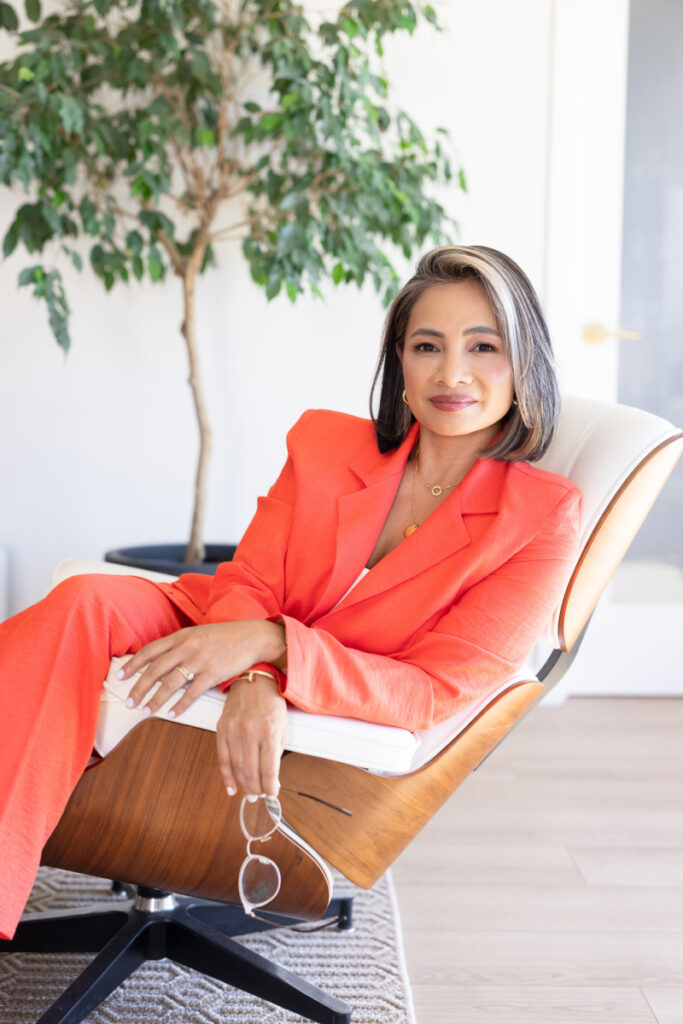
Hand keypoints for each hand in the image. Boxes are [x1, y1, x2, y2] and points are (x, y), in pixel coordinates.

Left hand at [119, 619, 285, 718]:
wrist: (253, 637)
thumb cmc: (225, 636)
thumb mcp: (198, 633)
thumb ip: (180, 644)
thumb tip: (160, 660)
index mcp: (182, 636)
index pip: (150, 651)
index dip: (133, 664)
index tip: (119, 676)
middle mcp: (187, 647)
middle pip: (155, 670)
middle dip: (138, 687)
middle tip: (128, 702)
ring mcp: (200, 660)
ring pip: (170, 683)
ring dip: (155, 699)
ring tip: (145, 710)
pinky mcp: (213, 673)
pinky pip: (191, 693)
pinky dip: (179, 705)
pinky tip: (171, 713)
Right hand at [217, 675, 287, 797]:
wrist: (254, 680)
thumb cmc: (271, 704)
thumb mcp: (282, 727)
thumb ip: (277, 752)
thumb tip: (273, 779)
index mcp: (269, 731)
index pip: (268, 768)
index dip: (270, 786)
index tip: (272, 795)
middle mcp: (250, 731)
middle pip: (251, 770)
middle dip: (256, 788)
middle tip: (259, 797)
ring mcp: (234, 730)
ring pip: (237, 767)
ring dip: (243, 785)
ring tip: (250, 794)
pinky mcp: (222, 728)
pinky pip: (223, 758)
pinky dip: (227, 775)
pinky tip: (232, 787)